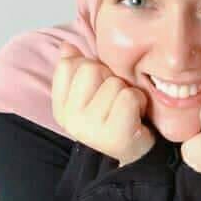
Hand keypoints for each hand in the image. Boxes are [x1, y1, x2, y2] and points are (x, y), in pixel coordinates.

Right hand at [51, 42, 154, 164]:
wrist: (136, 153)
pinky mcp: (115, 133)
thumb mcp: (92, 95)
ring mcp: (91, 128)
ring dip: (128, 90)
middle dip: (110, 78)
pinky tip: (137, 114)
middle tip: (117, 99)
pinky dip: (139, 100)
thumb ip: (76, 70)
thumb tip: (66, 47)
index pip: (67, 65)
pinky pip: (128, 96)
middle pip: (90, 68)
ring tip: (128, 108)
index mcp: (62, 108)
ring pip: (113, 82)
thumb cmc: (116, 119)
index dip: (92, 68)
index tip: (100, 88)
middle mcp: (71, 119)